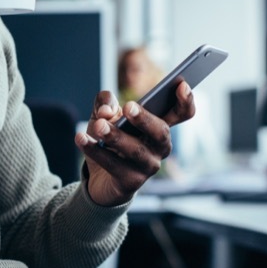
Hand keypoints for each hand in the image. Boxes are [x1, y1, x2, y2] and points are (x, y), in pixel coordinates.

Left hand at [77, 81, 195, 206]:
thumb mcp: (104, 116)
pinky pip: (113, 165)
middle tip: (128, 107)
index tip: (180, 85)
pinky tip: (81, 138)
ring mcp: (148, 166)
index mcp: (159, 126)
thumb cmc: (108, 141)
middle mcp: (160, 147)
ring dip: (116, 137)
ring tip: (99, 126)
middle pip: (161, 132)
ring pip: (136, 150)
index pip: (182, 113)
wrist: (99, 177)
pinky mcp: (131, 182)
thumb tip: (106, 111)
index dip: (186, 101)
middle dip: (145, 119)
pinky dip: (95, 151)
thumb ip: (104, 103)